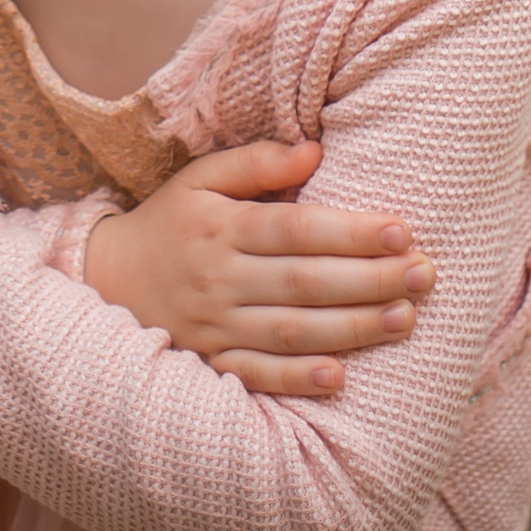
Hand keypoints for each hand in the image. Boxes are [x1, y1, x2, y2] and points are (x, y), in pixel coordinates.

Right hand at [82, 141, 432, 397]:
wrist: (106, 279)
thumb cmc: (170, 222)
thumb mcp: (200, 179)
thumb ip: (255, 162)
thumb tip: (315, 151)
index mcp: (220, 226)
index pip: (295, 229)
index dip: (350, 232)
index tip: (402, 231)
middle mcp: (218, 277)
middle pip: (304, 282)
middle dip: (370, 279)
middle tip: (424, 275)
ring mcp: (214, 325)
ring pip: (291, 330)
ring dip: (352, 328)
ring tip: (405, 319)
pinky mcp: (210, 362)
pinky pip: (256, 375)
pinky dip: (296, 379)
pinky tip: (340, 377)